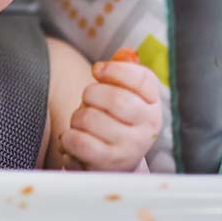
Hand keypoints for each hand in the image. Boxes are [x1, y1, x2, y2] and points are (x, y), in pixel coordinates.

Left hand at [60, 49, 161, 171]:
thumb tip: (122, 54)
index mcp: (153, 105)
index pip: (143, 79)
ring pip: (90, 118)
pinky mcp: (108, 163)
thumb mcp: (125, 97)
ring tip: (83, 125)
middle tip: (88, 101)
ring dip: (77, 118)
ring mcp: (130, 147)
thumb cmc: (115, 123)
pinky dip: (68, 138)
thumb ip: (122, 74)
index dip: (115, 70)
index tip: (97, 70)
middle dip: (90, 95)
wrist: (116, 166)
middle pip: (114, 98)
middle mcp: (147, 126)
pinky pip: (79, 141)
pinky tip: (75, 140)